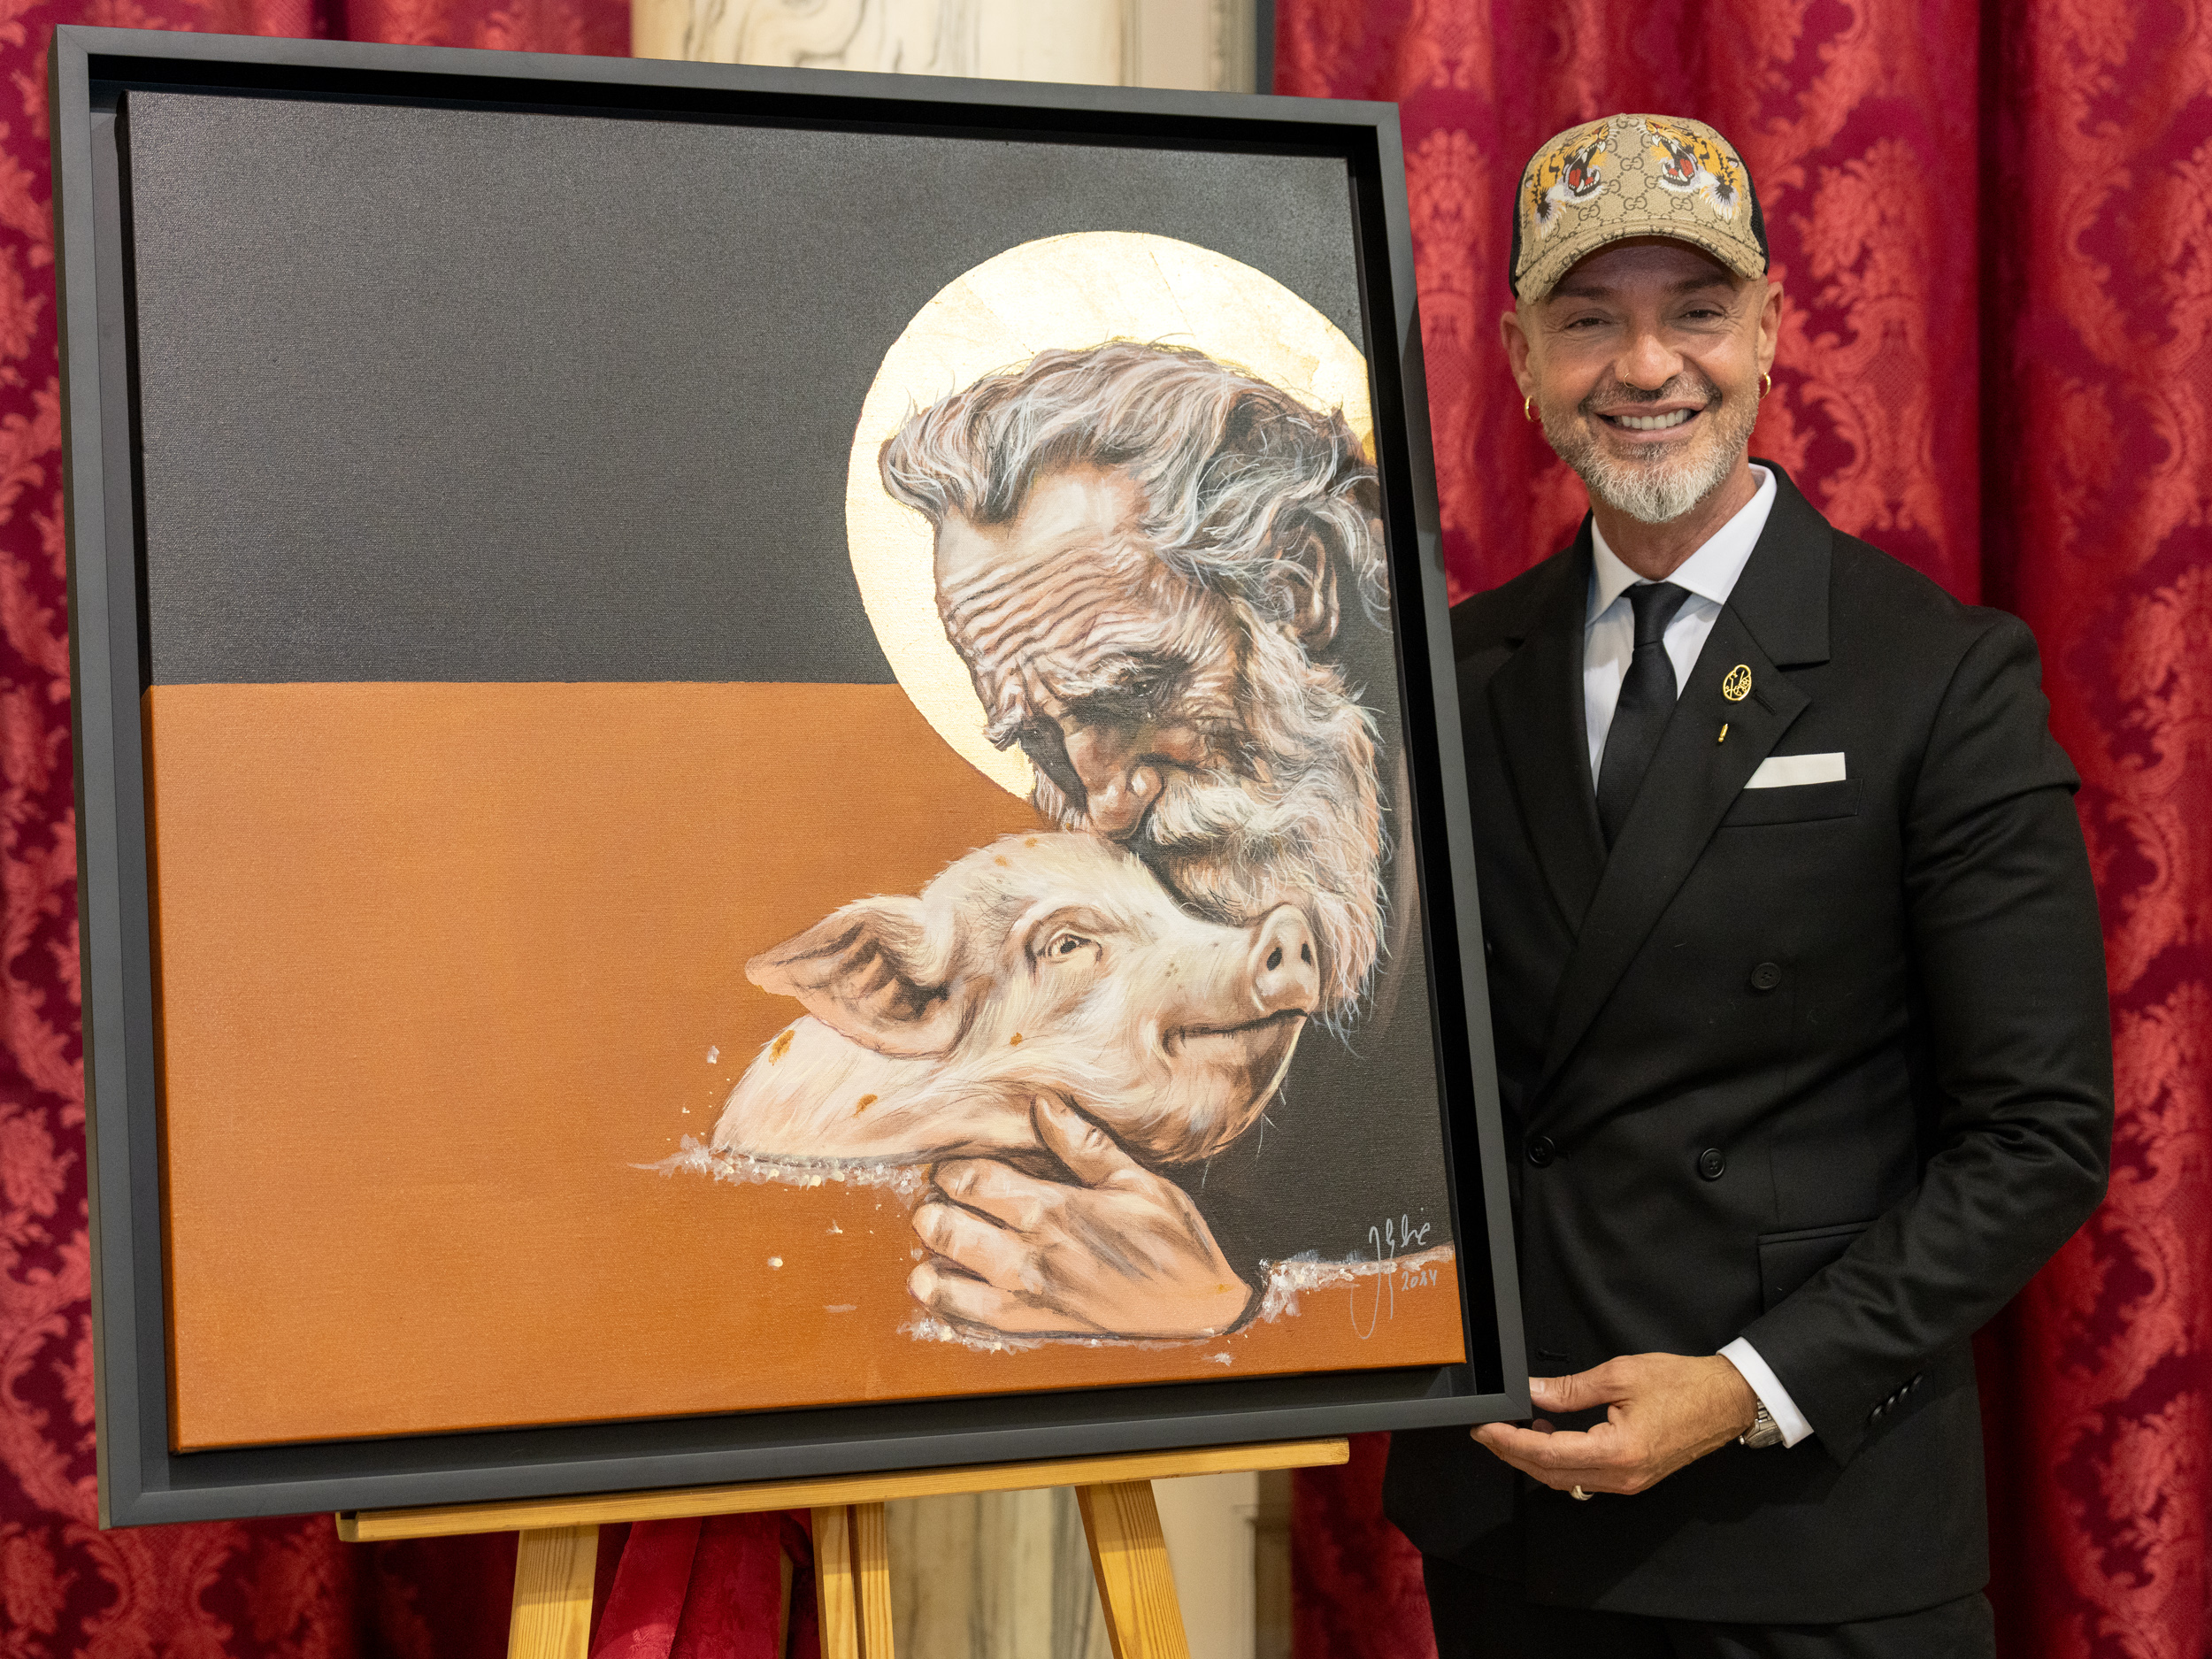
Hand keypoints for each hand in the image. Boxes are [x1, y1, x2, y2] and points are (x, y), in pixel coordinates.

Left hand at [908, 1095, 1253, 1338]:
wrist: (1202, 1303)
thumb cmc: (1173, 1238)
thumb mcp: (1136, 1179)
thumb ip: (1083, 1144)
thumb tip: (1041, 1104)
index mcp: (1058, 1210)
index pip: (977, 1181)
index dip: (953, 1170)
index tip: (952, 1166)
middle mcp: (1036, 1256)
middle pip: (951, 1229)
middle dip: (934, 1210)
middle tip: (937, 1199)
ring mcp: (1033, 1296)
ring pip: (952, 1280)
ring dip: (933, 1257)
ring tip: (935, 1239)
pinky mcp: (1038, 1325)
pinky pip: (975, 1321)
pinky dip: (949, 1304)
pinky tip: (939, 1286)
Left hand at [1472, 1353, 1759, 1495]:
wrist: (1727, 1400)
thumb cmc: (1683, 1384)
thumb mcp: (1620, 1375)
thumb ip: (1570, 1388)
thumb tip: (1531, 1391)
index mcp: (1618, 1452)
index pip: (1548, 1453)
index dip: (1510, 1441)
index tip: (1485, 1428)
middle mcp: (1622, 1477)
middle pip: (1551, 1473)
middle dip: (1512, 1453)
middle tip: (1486, 1430)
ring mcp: (1629, 1483)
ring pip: (1566, 1479)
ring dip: (1533, 1458)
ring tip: (1511, 1429)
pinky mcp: (1634, 1478)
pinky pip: (1585, 1477)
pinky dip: (1559, 1460)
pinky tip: (1549, 1434)